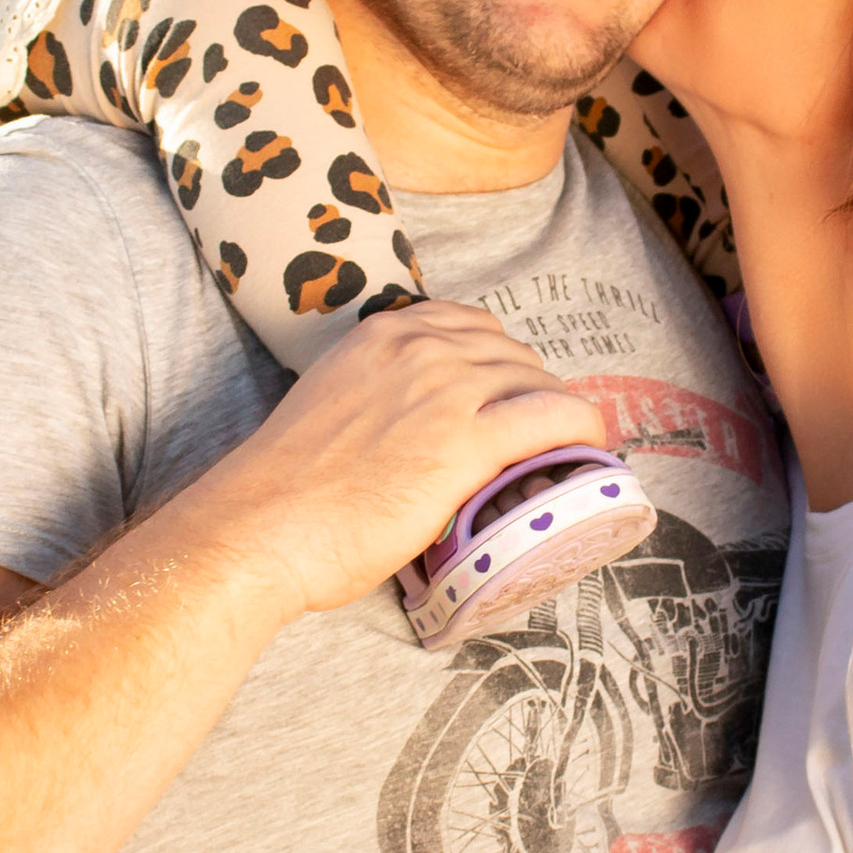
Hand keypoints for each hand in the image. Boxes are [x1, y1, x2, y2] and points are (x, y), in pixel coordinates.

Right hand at [216, 301, 604, 622]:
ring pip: (537, 382)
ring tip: (568, 447)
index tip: (508, 391)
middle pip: (510, 353)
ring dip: (560, 412)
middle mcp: (418, 350)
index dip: (500, 360)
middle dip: (532, 389)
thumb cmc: (284, 489)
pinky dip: (583, 429)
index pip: (469, 325)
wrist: (259, 527)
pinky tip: (593, 446)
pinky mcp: (467, 444)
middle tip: (540, 432)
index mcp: (379, 336)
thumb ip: (371, 399)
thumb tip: (401, 429)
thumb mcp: (328, 408)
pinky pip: (552, 419)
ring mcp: (445, 392)